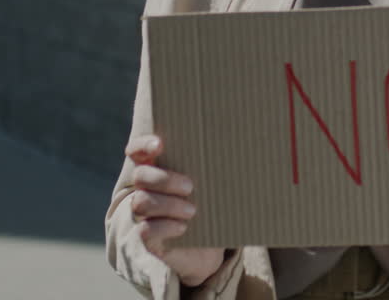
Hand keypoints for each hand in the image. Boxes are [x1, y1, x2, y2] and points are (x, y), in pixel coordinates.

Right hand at [126, 134, 232, 286]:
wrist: (209, 248)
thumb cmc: (212, 205)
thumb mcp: (213, 183)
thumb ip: (217, 164)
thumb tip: (250, 140)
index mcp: (159, 169)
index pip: (137, 151)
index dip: (143, 145)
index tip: (160, 145)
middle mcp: (146, 189)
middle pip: (140, 175)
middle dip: (164, 179)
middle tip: (191, 186)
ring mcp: (144, 214)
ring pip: (142, 201)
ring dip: (169, 204)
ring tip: (193, 210)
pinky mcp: (148, 238)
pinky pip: (145, 230)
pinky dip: (166, 227)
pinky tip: (183, 227)